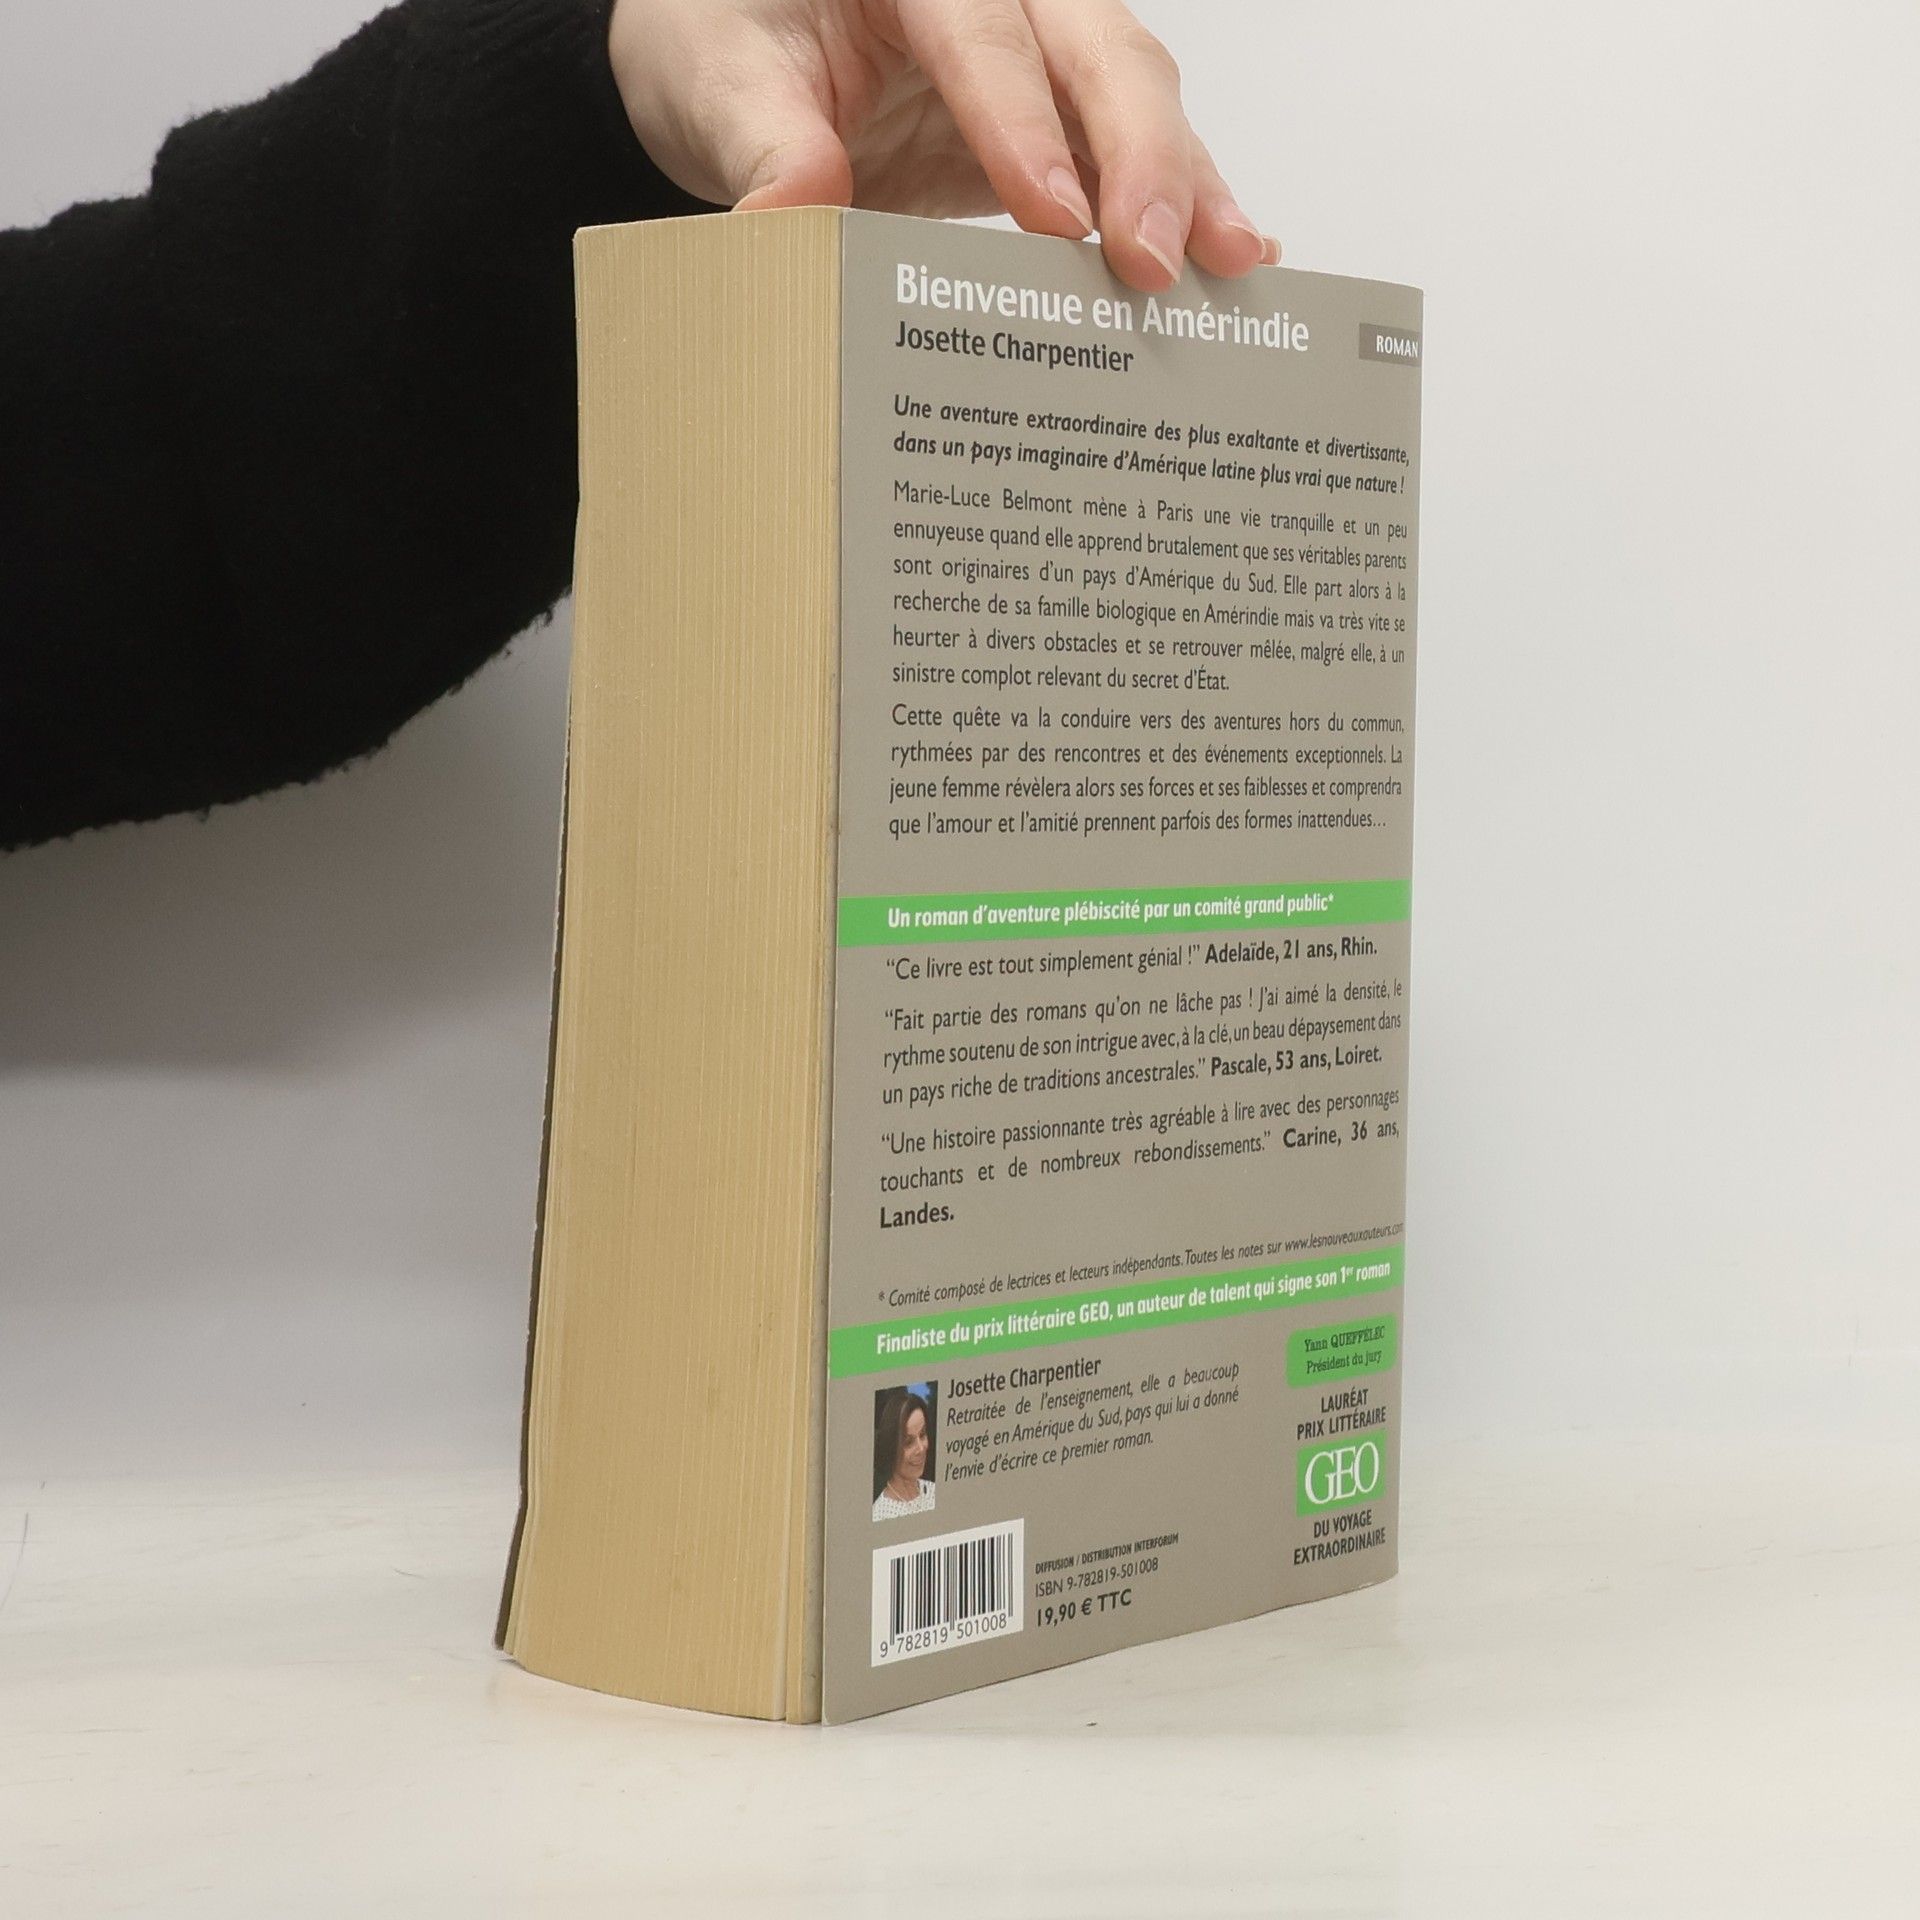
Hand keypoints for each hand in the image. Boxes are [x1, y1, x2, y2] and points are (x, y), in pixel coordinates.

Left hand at [608, 0, 1277, 291]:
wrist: (735, 54)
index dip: (1024, 127)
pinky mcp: (1055, 112)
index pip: (984, 36)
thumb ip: (765, 145)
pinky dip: (1183, 199)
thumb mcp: (719, 85)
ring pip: (1134, 95)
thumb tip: (790, 216)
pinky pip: (1131, 147)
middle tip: (1158, 255)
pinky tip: (1237, 252)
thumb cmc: (726, 41)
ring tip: (1232, 262)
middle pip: (1095, 50)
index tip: (1055, 218)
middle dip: (1142, 155)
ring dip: (1187, 182)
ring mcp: (1038, 46)